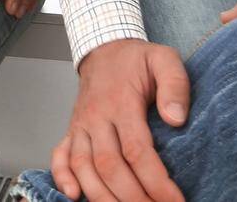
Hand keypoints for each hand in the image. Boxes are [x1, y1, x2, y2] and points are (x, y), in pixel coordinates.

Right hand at [52, 38, 187, 201]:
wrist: (104, 50)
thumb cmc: (135, 60)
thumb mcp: (164, 59)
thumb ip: (174, 85)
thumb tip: (177, 118)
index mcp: (121, 101)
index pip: (137, 150)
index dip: (156, 181)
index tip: (174, 200)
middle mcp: (96, 116)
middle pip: (109, 165)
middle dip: (133, 197)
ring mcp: (81, 125)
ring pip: (84, 167)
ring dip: (102, 196)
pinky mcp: (72, 131)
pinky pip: (60, 156)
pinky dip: (62, 177)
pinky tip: (73, 196)